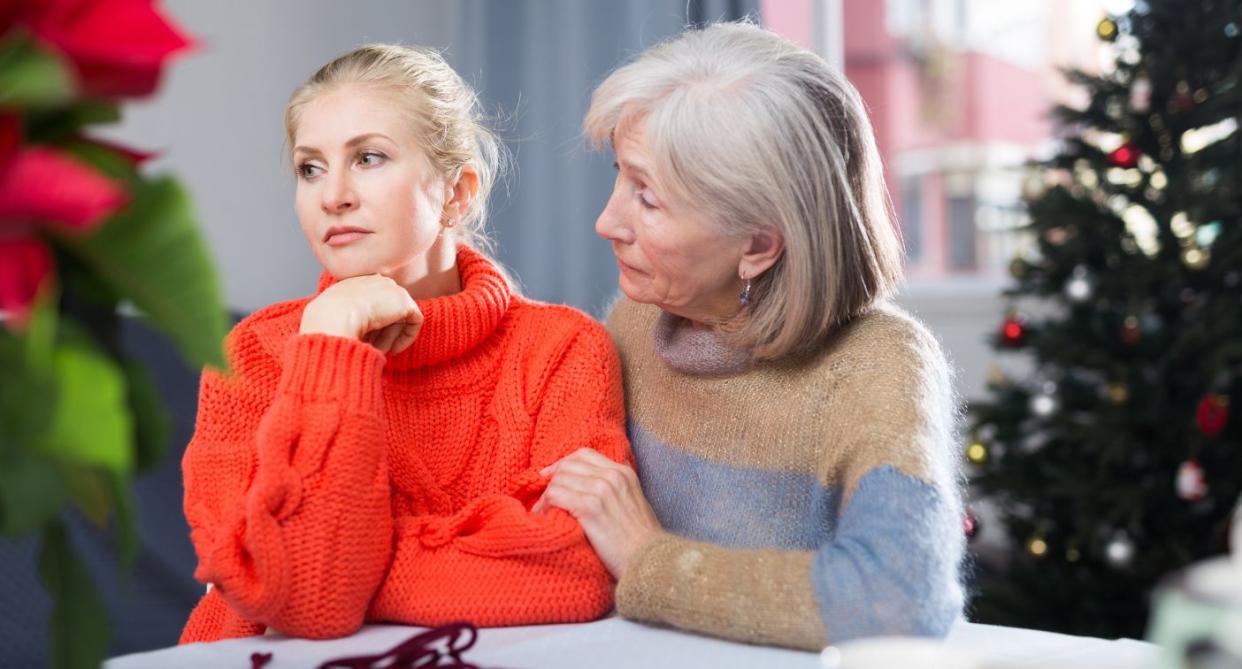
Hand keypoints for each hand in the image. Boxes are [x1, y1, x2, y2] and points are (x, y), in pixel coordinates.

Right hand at [299, 274, 423, 353]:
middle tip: (373, 347)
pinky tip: (394, 349)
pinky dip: (407, 338)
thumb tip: (359, 334)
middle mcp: (374, 281)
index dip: (370, 326)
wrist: (333, 317)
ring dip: (389, 338)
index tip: (363, 340)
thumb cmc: (326, 322)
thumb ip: (349, 318)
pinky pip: (415, 321)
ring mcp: (390, 288)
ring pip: (398, 318)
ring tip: (379, 349)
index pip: (370, 304)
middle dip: (381, 332)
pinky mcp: (404, 301)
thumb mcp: (333, 317)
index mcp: (355, 283)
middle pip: (385, 310)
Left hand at [533, 447, 660, 578]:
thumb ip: (619, 487)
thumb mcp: (635, 502)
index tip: (551, 476)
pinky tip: (544, 516)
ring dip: (546, 495)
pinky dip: (544, 505)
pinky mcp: (590, 507)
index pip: (584, 454)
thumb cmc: (641, 540)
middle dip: (552, 480)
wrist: (649, 561)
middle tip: (545, 498)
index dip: (564, 463)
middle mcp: (612, 476)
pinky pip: (556, 495)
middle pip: (568, 465)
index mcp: (623, 473)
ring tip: (543, 510)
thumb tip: (599, 479)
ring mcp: (601, 490)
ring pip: (559, 479)